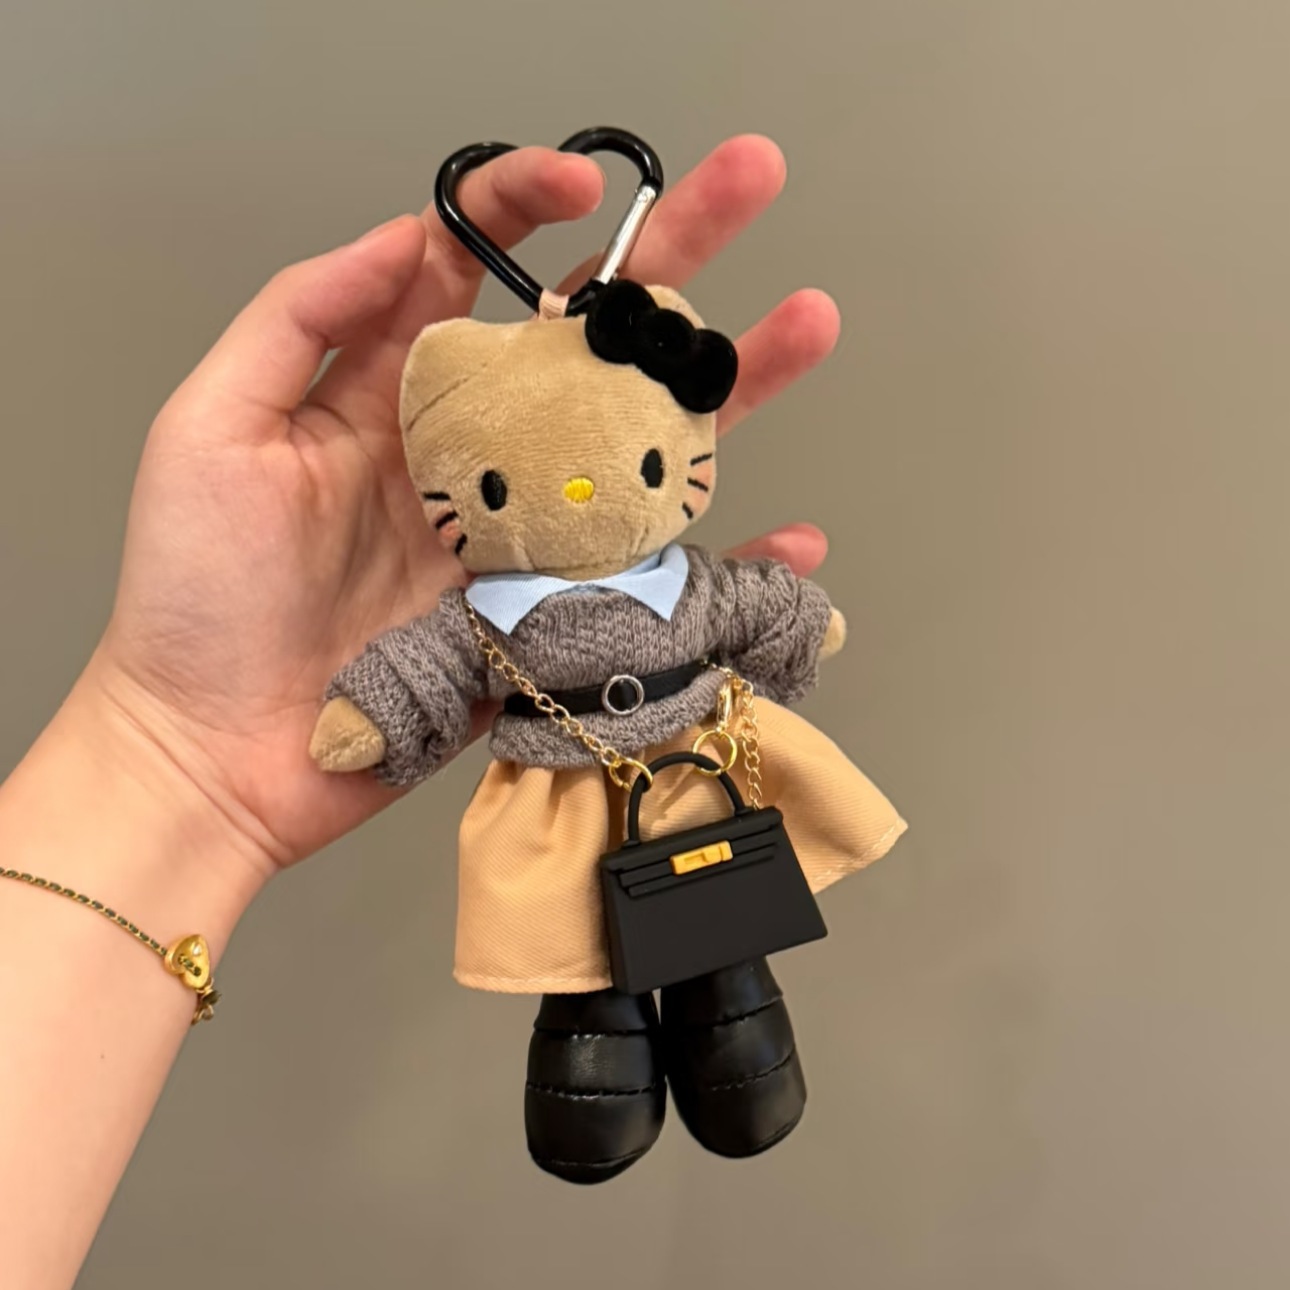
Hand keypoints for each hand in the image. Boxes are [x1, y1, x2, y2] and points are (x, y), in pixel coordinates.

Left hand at [89, 136, 842, 873]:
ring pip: (640, 443)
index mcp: (395, 391)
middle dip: (670, 258)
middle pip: (586, 337)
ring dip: (727, 387)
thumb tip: (398, 235)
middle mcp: (474, 449)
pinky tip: (790, 539)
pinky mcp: (548, 614)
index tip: (586, 185)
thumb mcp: (210, 431)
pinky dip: (726, 563)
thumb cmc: (196, 596)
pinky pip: (651, 580)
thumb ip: (298, 321)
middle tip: (750, 185)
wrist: (220, 753)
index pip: (474, 266)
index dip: (530, 209)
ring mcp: (522, 531)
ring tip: (805, 327)